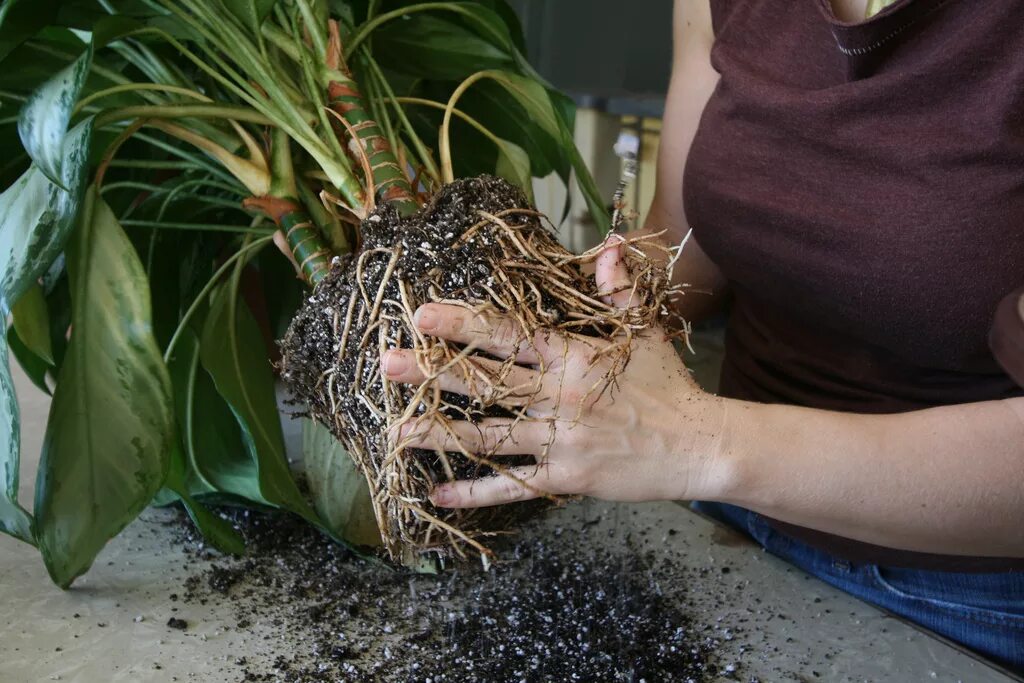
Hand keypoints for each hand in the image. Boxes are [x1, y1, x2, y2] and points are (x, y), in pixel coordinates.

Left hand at [382, 239, 726, 507]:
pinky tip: (439, 496)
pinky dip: (476, 493)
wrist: (699, 446)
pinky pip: (514, 486)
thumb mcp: (644, 333)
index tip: (424, 315)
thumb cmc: (667, 385)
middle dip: (436, 372)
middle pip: (488, 382)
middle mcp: (560, 398)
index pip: (510, 337)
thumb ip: (619, 290)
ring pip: (490, 437)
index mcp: (574, 358)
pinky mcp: (566, 478)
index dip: (466, 325)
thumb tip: (607, 245)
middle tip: (388, 364)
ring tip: (396, 431)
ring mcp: (561, 441)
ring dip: (441, 434)